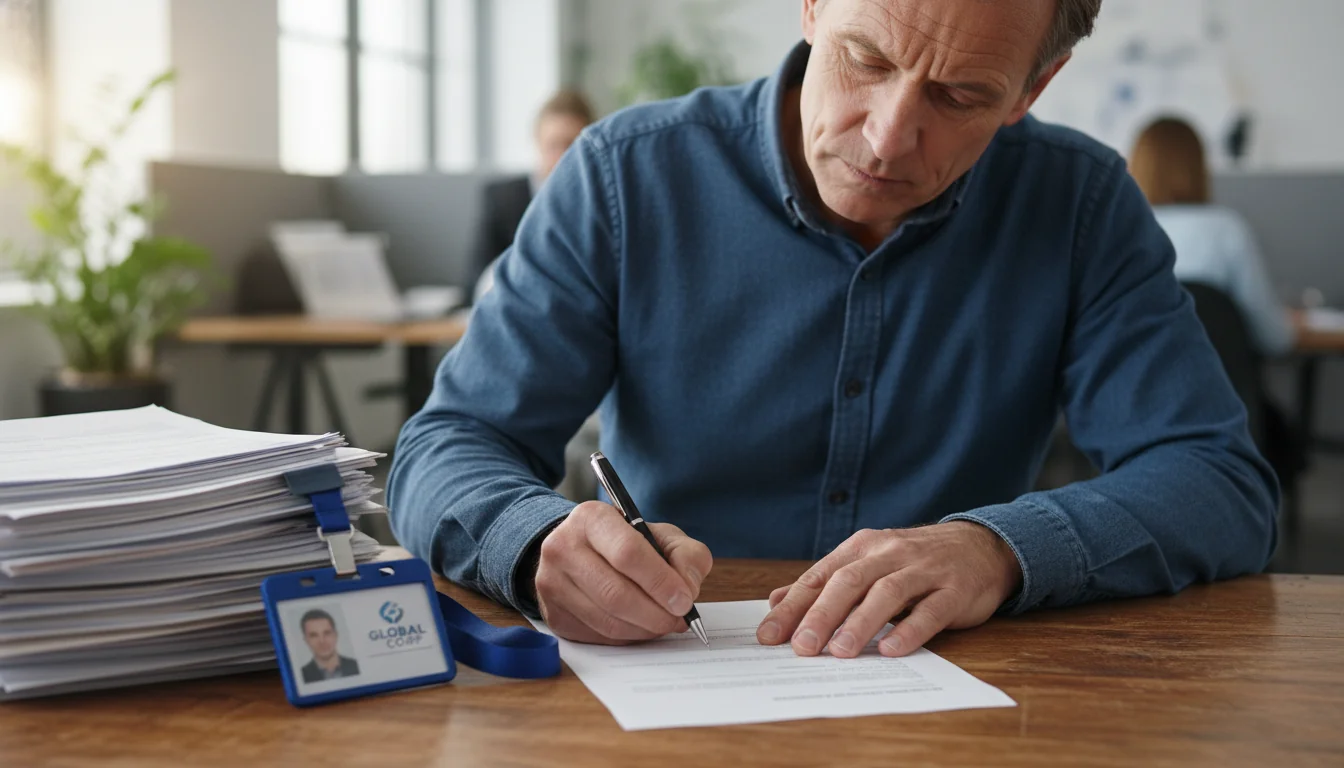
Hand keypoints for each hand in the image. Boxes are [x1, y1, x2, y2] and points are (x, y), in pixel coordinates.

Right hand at [535, 501, 712, 643]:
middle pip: (615, 593)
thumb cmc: (627, 543)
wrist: (580, 552)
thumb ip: (687, 555)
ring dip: (644, 629)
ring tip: (664, 622)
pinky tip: (640, 626)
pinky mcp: (552, 614)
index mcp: (592, 518)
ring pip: (607, 620)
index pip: (627, 553)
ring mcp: (551, 583)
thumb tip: (687, 590)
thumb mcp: (662, 536)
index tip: (684, 600)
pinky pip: (597, 636)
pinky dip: (627, 637)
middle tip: (678, 619)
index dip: (660, 581)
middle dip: (656, 613)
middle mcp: (563, 547)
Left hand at [756, 522, 1020, 657]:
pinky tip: (891, 649)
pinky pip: (931, 610)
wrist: (980, 546)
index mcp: (862, 548)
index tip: (769, 635)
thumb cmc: (914, 561)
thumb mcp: (868, 563)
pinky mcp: (955, 590)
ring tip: (839, 651)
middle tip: (801, 647)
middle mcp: (890, 554)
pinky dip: (910, 630)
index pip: (821, 577)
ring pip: (887, 593)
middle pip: (849, 582)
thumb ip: (825, 583)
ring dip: (861, 622)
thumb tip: (777, 602)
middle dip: (822, 615)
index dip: (794, 606)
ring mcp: (924, 570)